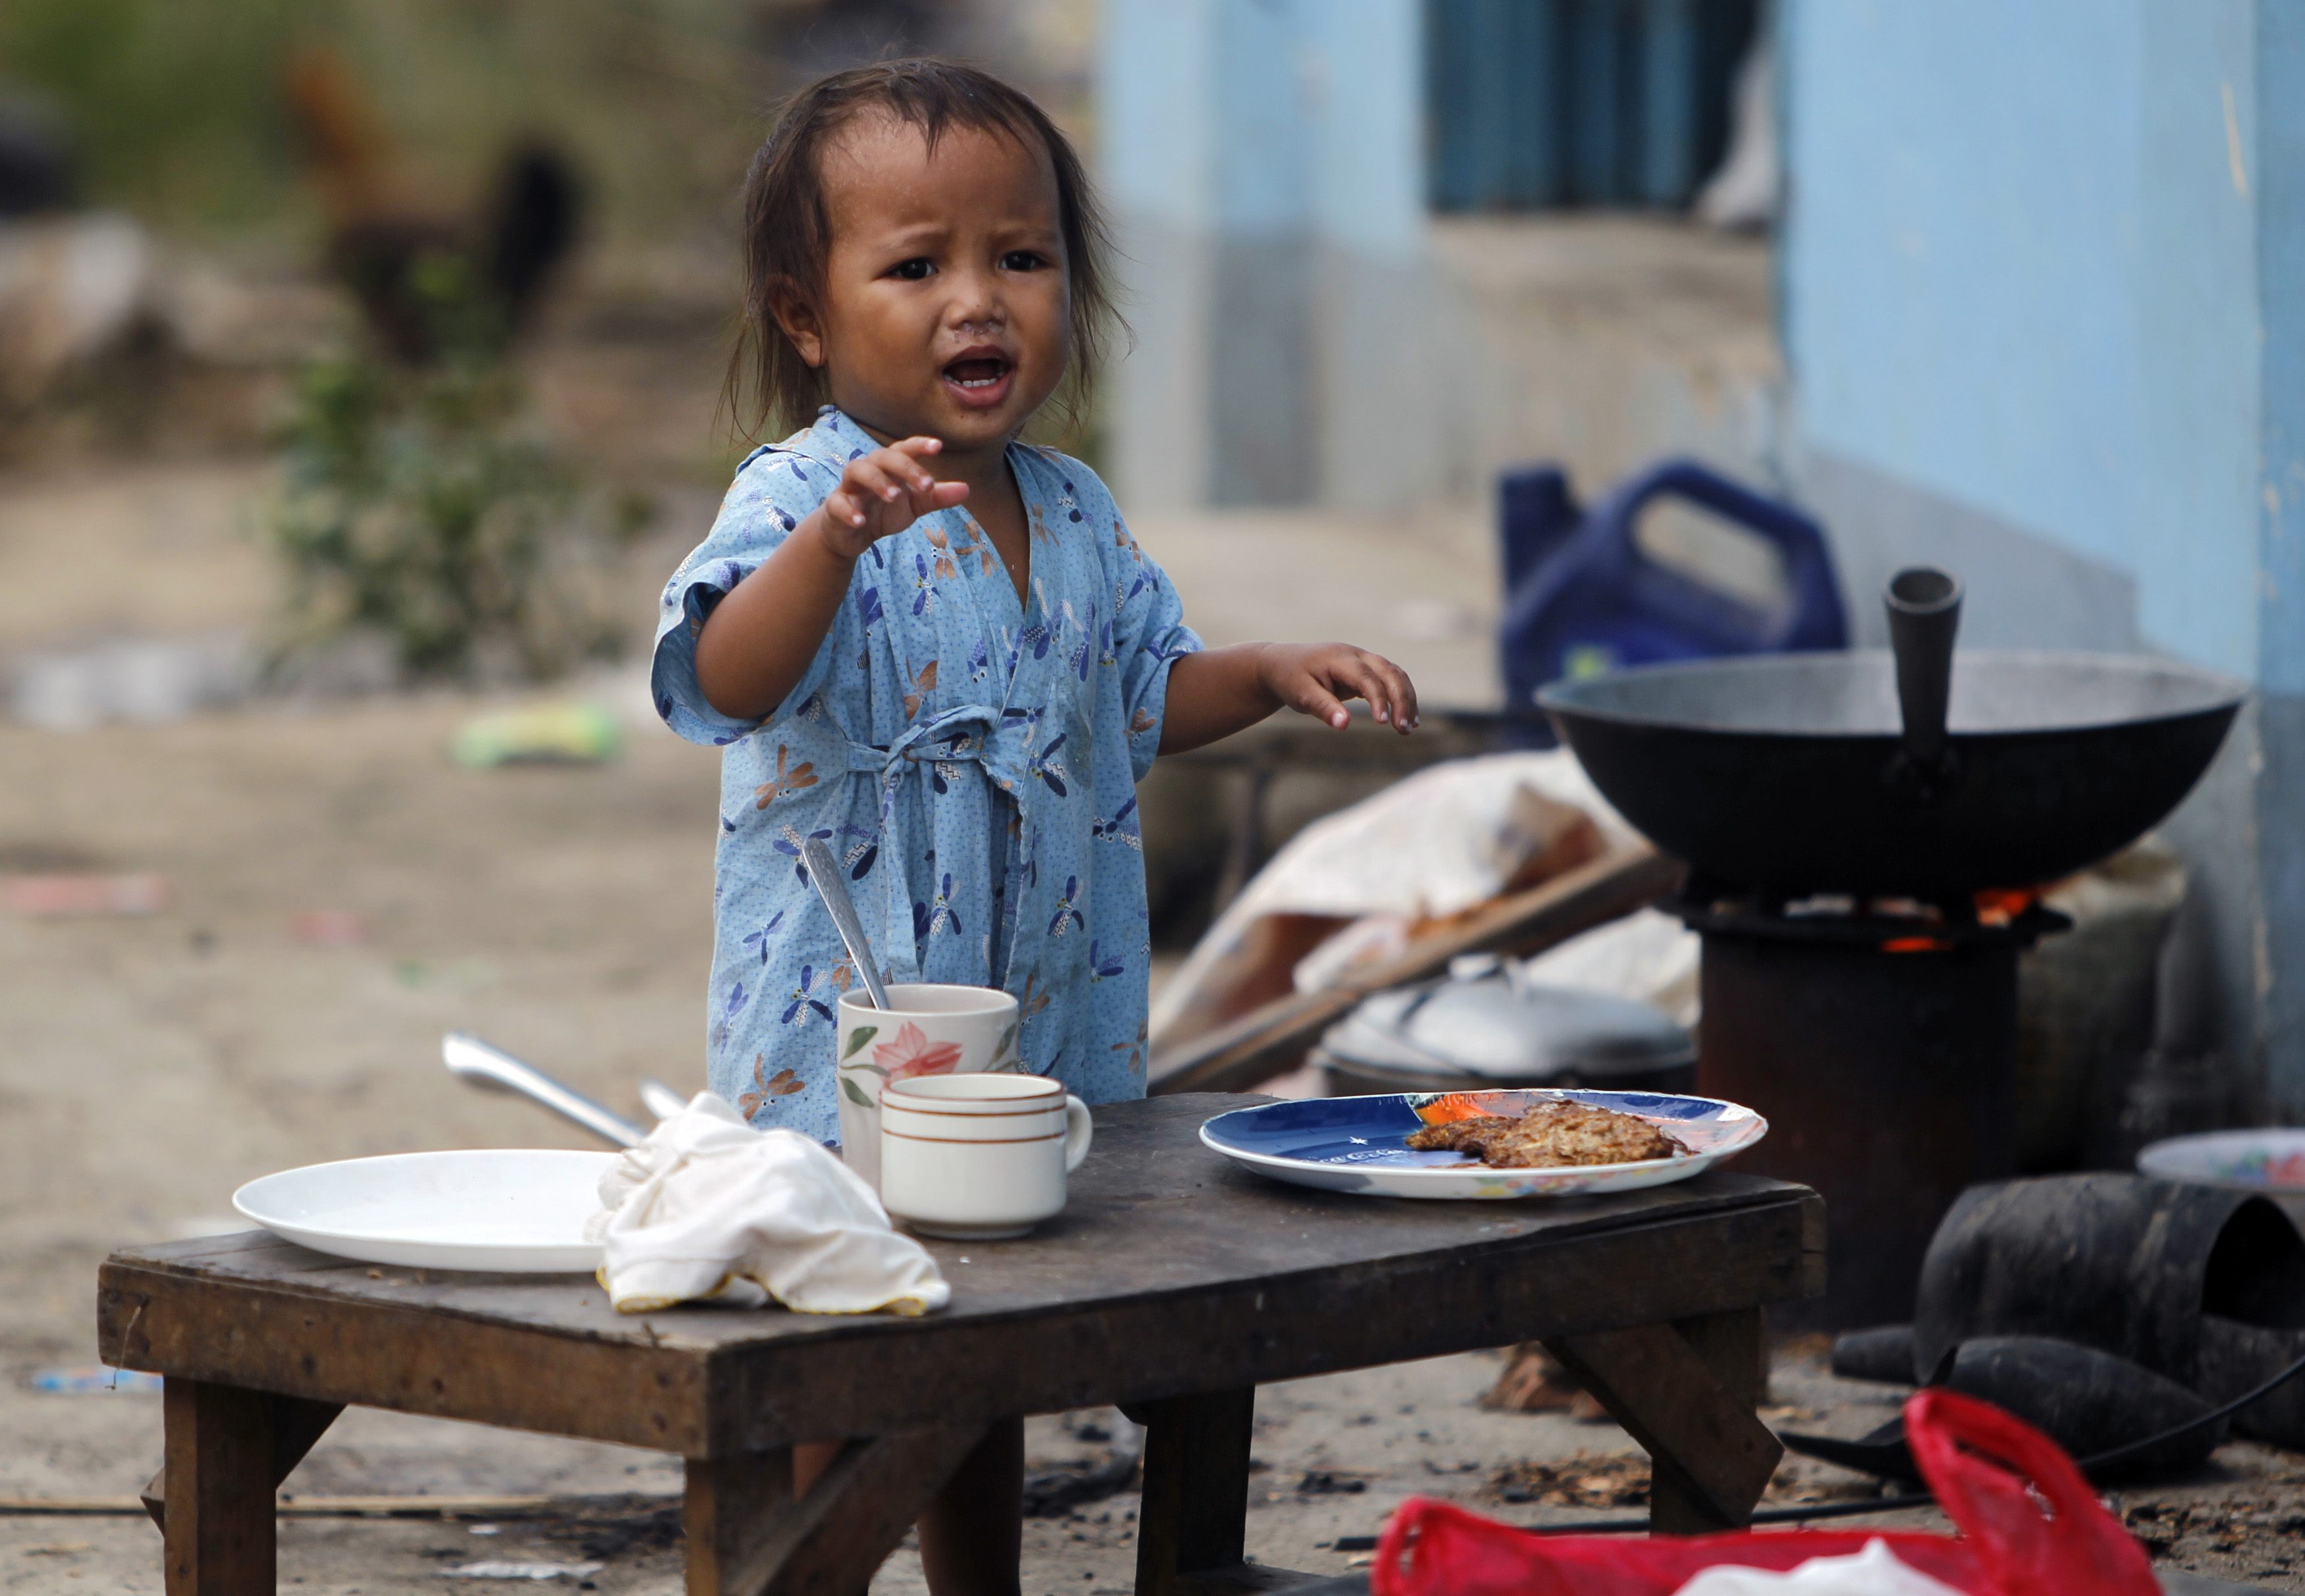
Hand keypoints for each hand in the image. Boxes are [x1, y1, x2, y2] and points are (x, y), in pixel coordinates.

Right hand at [811, 437, 971, 558]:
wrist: (849, 535)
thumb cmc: (882, 511)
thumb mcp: (913, 506)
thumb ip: (936, 497)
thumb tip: (966, 489)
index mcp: (889, 467)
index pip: (903, 449)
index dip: (918, 445)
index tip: (938, 446)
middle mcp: (869, 470)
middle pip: (882, 456)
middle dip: (905, 467)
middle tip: (927, 485)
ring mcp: (849, 487)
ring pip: (857, 471)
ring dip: (877, 481)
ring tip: (894, 496)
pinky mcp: (834, 507)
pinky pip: (837, 503)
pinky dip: (848, 510)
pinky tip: (861, 521)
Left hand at [1257, 643, 1420, 734]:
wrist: (1281, 664)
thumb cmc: (1290, 679)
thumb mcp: (1300, 695)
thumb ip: (1323, 707)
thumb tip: (1344, 725)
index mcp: (1339, 658)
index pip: (1366, 677)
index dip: (1378, 699)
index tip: (1383, 723)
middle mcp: (1356, 655)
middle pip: (1390, 672)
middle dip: (1401, 699)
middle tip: (1403, 729)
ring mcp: (1363, 660)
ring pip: (1395, 675)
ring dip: (1406, 699)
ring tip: (1409, 728)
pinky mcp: (1366, 670)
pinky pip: (1390, 681)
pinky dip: (1400, 697)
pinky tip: (1405, 719)